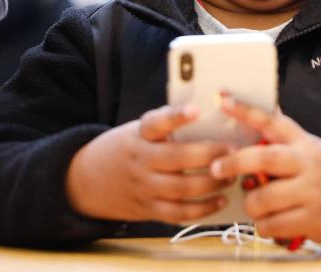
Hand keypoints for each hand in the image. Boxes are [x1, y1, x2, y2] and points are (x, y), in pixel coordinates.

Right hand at [65, 103, 232, 223]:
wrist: (87, 180)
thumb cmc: (128, 148)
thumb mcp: (138, 131)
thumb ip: (166, 127)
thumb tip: (210, 120)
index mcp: (139, 134)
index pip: (156, 122)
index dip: (176, 116)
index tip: (195, 109)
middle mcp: (140, 160)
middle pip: (177, 158)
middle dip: (209, 155)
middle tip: (232, 151)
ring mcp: (143, 187)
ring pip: (182, 188)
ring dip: (211, 183)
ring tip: (232, 175)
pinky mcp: (147, 209)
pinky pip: (178, 213)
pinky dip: (202, 209)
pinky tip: (220, 200)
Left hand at [210, 95, 320, 244]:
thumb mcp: (308, 146)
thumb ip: (282, 132)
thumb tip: (259, 107)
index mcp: (303, 144)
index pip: (273, 122)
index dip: (246, 111)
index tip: (222, 100)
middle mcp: (308, 165)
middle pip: (266, 158)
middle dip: (236, 162)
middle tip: (216, 168)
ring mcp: (311, 194)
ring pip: (265, 198)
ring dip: (251, 203)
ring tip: (254, 203)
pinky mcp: (311, 221)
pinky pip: (273, 225)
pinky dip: (263, 225)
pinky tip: (267, 221)